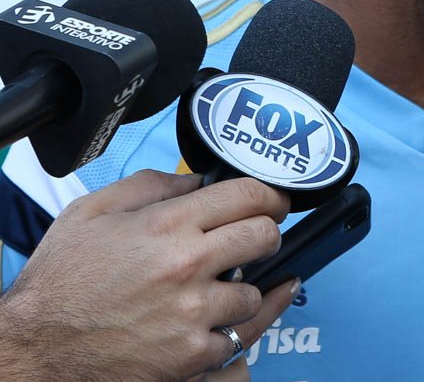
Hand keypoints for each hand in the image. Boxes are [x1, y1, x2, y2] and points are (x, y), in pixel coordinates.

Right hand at [0, 170, 291, 381]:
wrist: (33, 350)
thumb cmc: (60, 280)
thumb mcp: (93, 210)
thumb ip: (152, 184)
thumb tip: (197, 181)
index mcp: (168, 224)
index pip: (249, 196)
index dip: (271, 195)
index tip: (275, 201)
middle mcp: (187, 266)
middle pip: (265, 237)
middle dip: (267, 233)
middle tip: (260, 237)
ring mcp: (192, 315)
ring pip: (255, 293)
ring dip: (245, 288)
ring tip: (225, 286)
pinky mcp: (190, 358)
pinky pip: (239, 340)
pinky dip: (234, 330)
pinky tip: (230, 320)